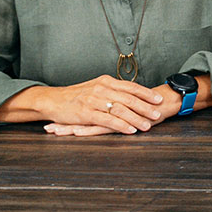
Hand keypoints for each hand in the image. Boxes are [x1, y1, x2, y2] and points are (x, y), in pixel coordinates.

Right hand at [34, 75, 169, 133]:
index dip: (146, 93)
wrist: (52, 100)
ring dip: (136, 118)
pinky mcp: (87, 113)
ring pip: (121, 109)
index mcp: (106, 81)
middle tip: (157, 114)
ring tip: (147, 125)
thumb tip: (128, 94)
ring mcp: (94, 101)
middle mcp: (102, 89)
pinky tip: (130, 130)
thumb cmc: (75, 96)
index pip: (131, 86)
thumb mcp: (95, 88)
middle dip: (146, 107)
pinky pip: (108, 119)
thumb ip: (111, 90)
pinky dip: (121, 125)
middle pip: (129, 98)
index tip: (159, 99)